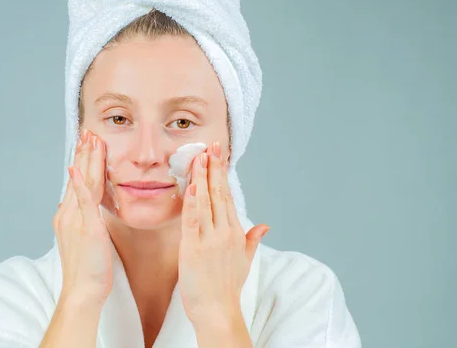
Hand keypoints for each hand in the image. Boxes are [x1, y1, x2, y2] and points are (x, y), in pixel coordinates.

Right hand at [52, 129, 112, 305]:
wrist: (82, 291)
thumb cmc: (88, 270)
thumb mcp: (86, 239)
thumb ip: (85, 220)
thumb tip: (86, 208)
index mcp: (68, 216)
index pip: (76, 182)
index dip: (82, 161)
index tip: (86, 143)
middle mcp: (67, 214)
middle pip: (77, 177)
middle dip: (83, 153)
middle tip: (87, 132)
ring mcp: (75, 220)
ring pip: (81, 183)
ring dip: (85, 159)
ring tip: (89, 139)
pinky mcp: (85, 228)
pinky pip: (82, 201)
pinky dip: (79, 184)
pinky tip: (76, 169)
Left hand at [178, 141, 269, 326]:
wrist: (218, 311)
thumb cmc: (227, 288)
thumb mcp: (245, 261)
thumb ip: (253, 240)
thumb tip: (265, 226)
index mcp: (236, 233)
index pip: (228, 197)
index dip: (223, 175)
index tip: (219, 157)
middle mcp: (225, 232)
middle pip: (220, 193)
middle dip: (215, 167)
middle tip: (212, 145)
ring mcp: (210, 239)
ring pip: (207, 201)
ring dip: (203, 177)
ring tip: (200, 156)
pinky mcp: (194, 247)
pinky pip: (193, 219)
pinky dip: (192, 201)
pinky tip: (191, 185)